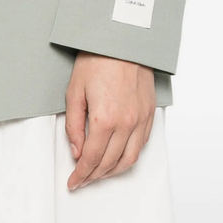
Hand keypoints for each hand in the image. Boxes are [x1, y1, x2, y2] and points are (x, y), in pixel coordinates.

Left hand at [64, 51, 156, 190]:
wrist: (122, 40)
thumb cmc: (97, 60)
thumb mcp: (75, 91)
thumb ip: (74, 125)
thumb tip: (76, 151)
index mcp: (105, 119)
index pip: (91, 158)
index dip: (80, 174)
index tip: (73, 182)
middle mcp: (126, 123)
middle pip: (110, 163)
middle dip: (94, 176)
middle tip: (82, 180)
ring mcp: (140, 119)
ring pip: (129, 159)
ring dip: (113, 172)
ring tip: (99, 174)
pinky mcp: (149, 113)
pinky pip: (142, 145)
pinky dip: (129, 157)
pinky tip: (119, 157)